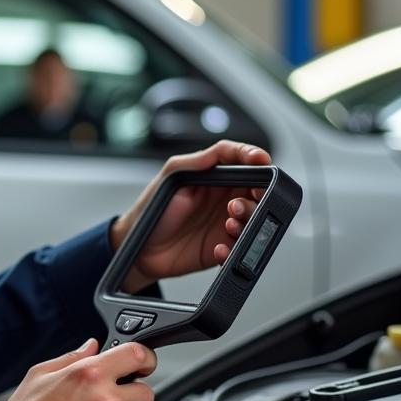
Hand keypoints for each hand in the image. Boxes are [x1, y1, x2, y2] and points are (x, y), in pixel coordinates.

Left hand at [110, 139, 270, 292]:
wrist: (140, 249)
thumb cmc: (152, 209)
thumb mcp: (171, 177)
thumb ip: (197, 163)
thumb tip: (221, 151)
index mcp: (214, 177)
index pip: (242, 161)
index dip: (254, 157)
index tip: (260, 160)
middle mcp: (224, 199)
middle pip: (256, 190)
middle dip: (258, 194)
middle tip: (239, 203)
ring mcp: (225, 223)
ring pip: (254, 219)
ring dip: (248, 221)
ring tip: (229, 223)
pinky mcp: (222, 247)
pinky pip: (240, 247)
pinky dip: (234, 248)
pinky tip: (219, 247)